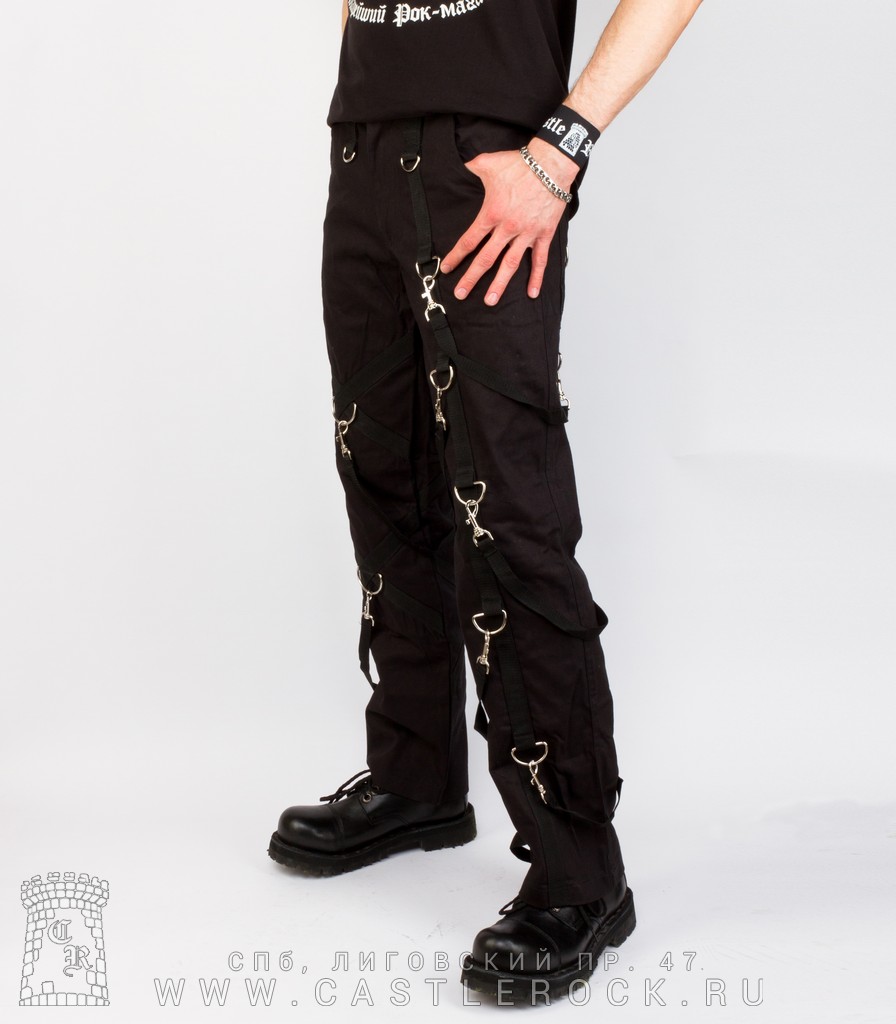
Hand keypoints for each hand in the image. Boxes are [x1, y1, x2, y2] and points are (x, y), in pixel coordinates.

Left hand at [441, 137, 578, 305]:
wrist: (551, 164)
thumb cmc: (520, 164)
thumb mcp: (488, 163)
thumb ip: (471, 167)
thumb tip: (459, 165)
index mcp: (491, 214)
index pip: (469, 240)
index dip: (456, 256)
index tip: (448, 269)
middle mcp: (507, 228)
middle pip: (485, 259)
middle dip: (471, 278)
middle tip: (460, 293)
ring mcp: (526, 234)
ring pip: (510, 265)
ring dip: (499, 285)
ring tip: (489, 301)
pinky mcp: (543, 234)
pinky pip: (539, 260)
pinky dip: (536, 277)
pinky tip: (531, 293)